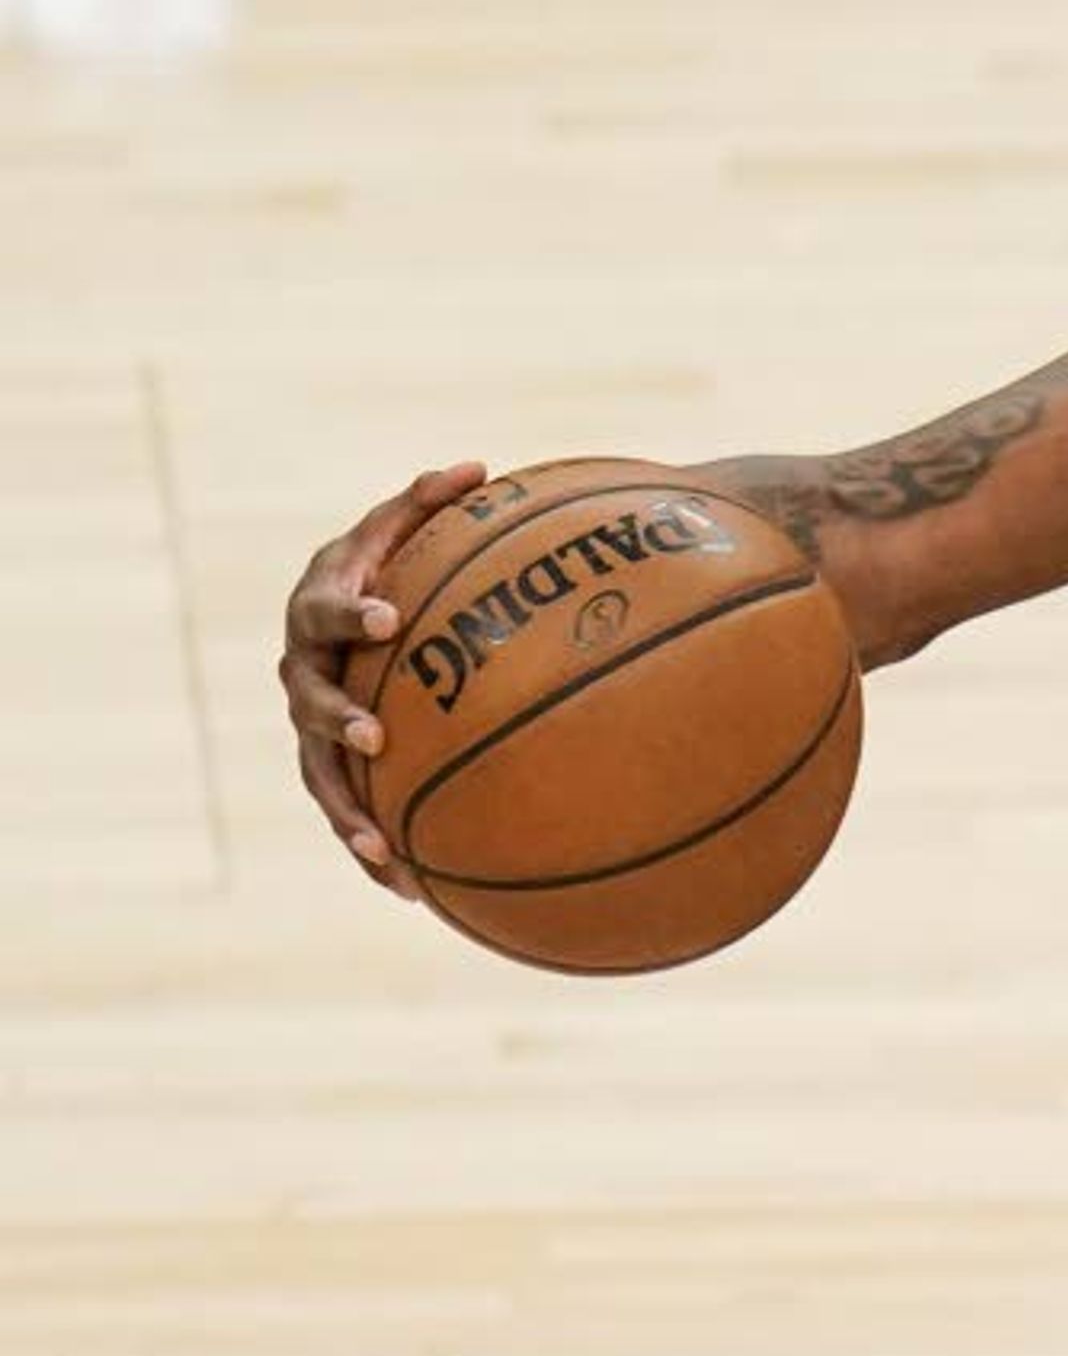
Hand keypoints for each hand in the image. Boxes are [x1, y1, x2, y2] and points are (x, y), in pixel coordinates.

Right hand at [278, 461, 488, 898]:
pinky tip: (411, 888)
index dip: (351, 613)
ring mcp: (309, 723)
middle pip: (309, 700)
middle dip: (338, 719)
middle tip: (377, 736)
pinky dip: (369, 845)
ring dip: (345, 809)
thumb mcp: (399, 527)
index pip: (328, 608)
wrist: (345, 615)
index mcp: (319, 609)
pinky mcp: (328, 765)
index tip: (386, 618)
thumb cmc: (383, 562)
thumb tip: (477, 467)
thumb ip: (429, 500)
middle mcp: (302, 670)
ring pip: (318, 773)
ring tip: (382, 846)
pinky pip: (344, 808)